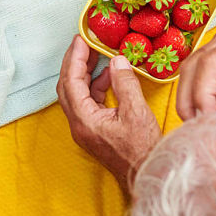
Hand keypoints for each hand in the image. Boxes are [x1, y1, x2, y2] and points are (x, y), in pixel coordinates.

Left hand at [57, 37, 159, 193]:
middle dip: (74, 62)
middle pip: (67, 86)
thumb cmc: (143, 151)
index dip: (74, 58)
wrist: (147, 177)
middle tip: (84, 42)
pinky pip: (88, 102)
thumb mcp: (137, 113)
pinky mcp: (95, 130)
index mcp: (84, 120)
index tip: (81, 39)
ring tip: (96, 54)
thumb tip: (116, 60)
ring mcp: (86, 128)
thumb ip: (124, 84)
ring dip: (84, 73)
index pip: (71, 81)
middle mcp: (79, 124)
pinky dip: (95, 86)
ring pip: (76, 94)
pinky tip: (108, 76)